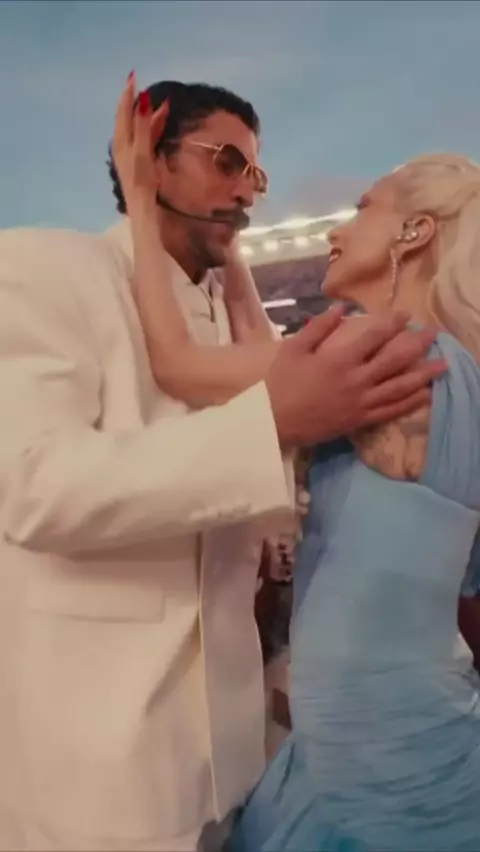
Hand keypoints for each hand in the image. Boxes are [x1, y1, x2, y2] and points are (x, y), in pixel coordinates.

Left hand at [111, 72, 168, 212]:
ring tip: (159, 104)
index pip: (124, 111)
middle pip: (128, 118)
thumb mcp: (142, 151)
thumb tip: (143, 99)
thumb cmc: (142, 182)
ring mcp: (129, 154)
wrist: (142, 210)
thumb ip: (143, 126)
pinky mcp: (137, 162)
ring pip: (137, 128)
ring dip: (147, 115)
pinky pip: (143, 138)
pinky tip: (157, 126)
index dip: (129, 94)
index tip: (133, 76)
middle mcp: (123, 145)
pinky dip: (151, 128)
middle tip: (145, 87)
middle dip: (137, 102)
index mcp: (122, 141)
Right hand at [267, 307, 446, 446]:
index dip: (393, 323)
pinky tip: (424, 395)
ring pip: (399, 387)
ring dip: (423, 375)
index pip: (374, 337)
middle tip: (435, 334)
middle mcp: (356, 380)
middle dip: (417, 345)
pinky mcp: (359, 420)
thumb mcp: (294, 348)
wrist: (272, 422)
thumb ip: (319, 327)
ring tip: (442, 365)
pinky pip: (390, 411)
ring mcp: (360, 403)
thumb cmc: (279, 383)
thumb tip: (341, 308)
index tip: (407, 314)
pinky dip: (409, 403)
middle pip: (395, 360)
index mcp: (340, 360)